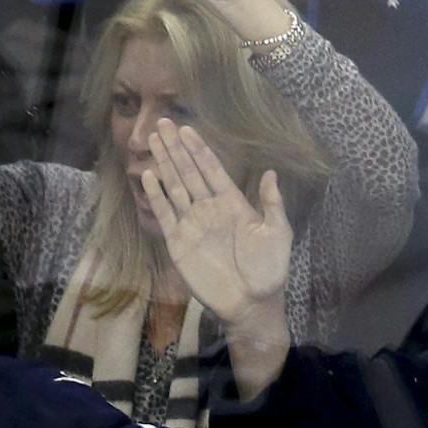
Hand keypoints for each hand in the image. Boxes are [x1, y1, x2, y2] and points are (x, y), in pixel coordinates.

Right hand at [140, 120, 288, 329]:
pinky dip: (156, 196)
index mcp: (232, 203)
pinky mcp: (178, 243)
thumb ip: (271, 202)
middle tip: (162, 125)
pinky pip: (164, 214)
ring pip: (174, 187)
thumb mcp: (278, 232)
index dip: (199, 149)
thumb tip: (270, 172)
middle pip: (188, 172)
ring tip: (152, 143)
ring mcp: (191, 224)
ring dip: (164, 165)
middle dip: (176, 148)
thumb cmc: (269, 269)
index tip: (188, 128)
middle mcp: (209, 209)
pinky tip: (149, 177)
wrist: (250, 302)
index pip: (212, 170)